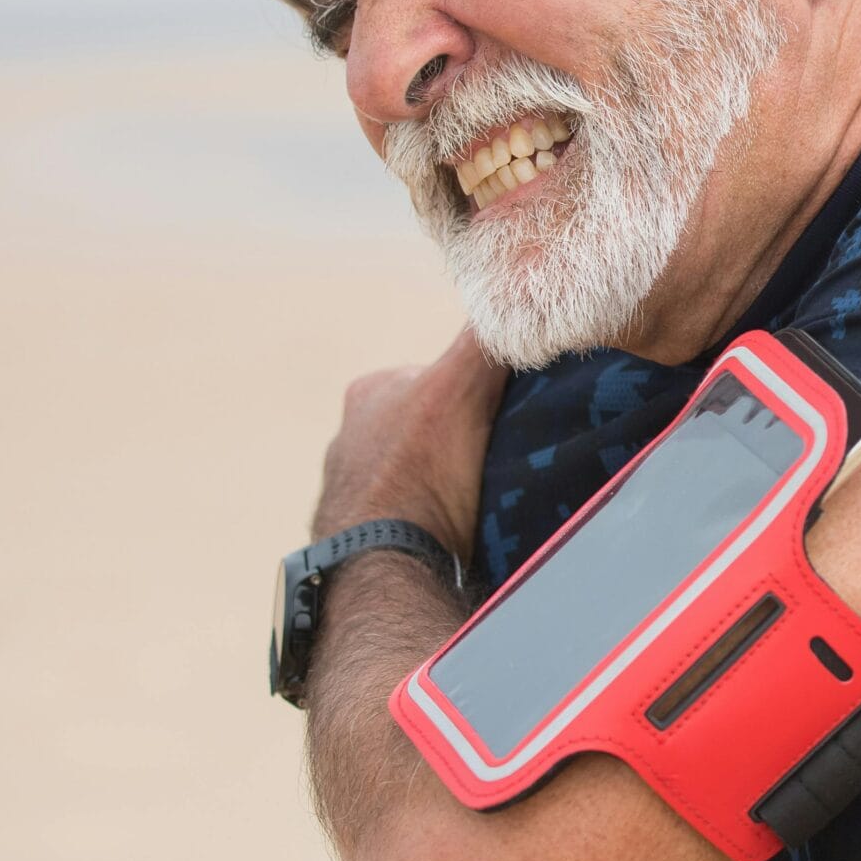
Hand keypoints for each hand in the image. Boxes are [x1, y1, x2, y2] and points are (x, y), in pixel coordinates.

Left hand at [311, 328, 507, 555]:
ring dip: (442, 484)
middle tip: (495, 459)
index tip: (502, 413)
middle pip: (425, 425)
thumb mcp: (460, 386)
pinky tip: (450, 534)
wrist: (383, 566)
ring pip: (413, 473)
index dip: (475, 389)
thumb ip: (483, 340)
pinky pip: (403, 518)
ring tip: (477, 503)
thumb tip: (513, 294)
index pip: (437, 375)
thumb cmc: (418, 471)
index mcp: (368, 393)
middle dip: (457, 438)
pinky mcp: (354, 538)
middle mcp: (348, 438)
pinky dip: (426, 522)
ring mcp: (347, 491)